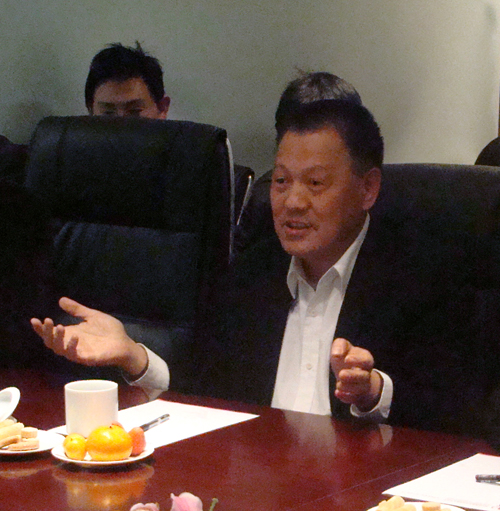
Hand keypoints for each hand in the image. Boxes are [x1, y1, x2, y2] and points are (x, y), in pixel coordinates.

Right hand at [31, 297, 147, 375]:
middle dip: (47, 333)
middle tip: (47, 321)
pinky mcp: (88, 359)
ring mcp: (79, 352)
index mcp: (71, 335)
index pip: (51, 334)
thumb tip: (60, 300)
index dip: (41, 329)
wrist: (125, 343)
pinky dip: (73, 347)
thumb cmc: (109, 331)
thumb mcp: (92, 316)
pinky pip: (76, 356)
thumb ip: (77, 310)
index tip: (34, 320)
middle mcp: (72, 345)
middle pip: (52, 343)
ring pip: (61, 350)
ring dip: (58, 339)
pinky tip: (75, 336)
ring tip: (59, 326)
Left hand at [330, 338, 381, 410]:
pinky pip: (354, 399)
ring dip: (349, 388)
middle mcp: (365, 372)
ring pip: (360, 389)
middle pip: (364, 376)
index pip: (366, 360)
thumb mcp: (343, 346)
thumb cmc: (345, 356)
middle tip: (341, 374)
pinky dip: (346, 397)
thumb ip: (340, 345)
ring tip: (338, 385)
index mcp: (364, 358)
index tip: (346, 359)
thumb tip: (336, 353)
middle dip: (353, 376)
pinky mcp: (356, 395)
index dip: (357, 360)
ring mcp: (362, 385)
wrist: (350, 372)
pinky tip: (338, 393)